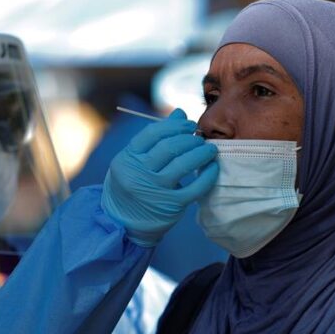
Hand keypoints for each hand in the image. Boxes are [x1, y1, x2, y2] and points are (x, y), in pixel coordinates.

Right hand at [102, 109, 218, 246]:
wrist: (122, 220)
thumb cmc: (133, 182)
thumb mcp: (134, 159)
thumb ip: (155, 137)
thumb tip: (180, 113)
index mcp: (128, 158)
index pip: (153, 134)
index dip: (174, 126)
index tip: (188, 125)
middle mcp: (139, 173)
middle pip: (169, 147)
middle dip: (189, 139)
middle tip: (200, 137)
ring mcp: (155, 190)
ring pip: (182, 165)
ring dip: (200, 153)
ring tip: (209, 149)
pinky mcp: (170, 205)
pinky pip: (195, 188)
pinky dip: (207, 175)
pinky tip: (212, 167)